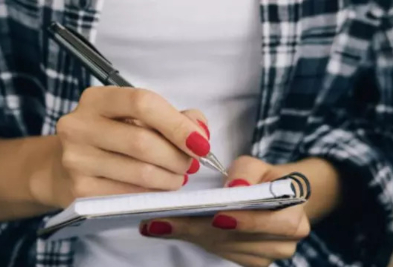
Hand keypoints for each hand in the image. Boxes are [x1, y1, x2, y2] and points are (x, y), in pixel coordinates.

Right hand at [30, 86, 209, 207]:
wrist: (61, 167)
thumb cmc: (108, 137)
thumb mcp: (134, 118)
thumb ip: (170, 118)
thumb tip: (199, 132)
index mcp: (96, 99)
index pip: (143, 103)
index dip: (177, 124)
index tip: (201, 143)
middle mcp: (79, 126)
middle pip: (143, 142)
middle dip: (178, 157)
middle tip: (190, 163)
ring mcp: (76, 160)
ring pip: (141, 172)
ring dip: (170, 178)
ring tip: (177, 177)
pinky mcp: (80, 191)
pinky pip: (131, 195)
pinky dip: (154, 194)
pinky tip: (157, 188)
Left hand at [138, 156, 309, 266]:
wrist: (274, 197)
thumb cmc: (263, 179)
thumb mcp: (257, 165)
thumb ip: (247, 172)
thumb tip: (235, 188)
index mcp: (294, 216)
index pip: (274, 223)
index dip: (246, 222)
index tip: (216, 218)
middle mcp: (286, 241)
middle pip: (241, 239)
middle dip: (199, 229)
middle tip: (164, 222)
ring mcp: (268, 255)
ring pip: (227, 249)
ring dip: (192, 236)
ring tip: (161, 225)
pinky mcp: (253, 261)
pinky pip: (224, 254)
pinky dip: (198, 241)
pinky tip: (176, 230)